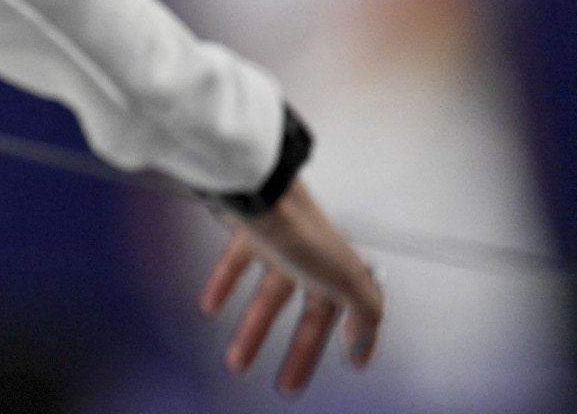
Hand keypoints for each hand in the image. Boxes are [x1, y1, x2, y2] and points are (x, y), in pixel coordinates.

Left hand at [199, 179, 383, 393]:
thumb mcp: (347, 278)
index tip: (355, 362)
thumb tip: (364, 339)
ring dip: (254, 330)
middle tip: (286, 386)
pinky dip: (224, 286)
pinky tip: (211, 306)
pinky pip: (236, 263)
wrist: (260, 189)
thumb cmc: (302, 229)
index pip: (354, 310)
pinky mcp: (248, 227)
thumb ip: (365, 310)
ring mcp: (280, 240)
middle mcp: (313, 254)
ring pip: (268, 295)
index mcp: (340, 267)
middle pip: (308, 312)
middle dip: (297, 353)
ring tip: (237, 361)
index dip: (358, 337)